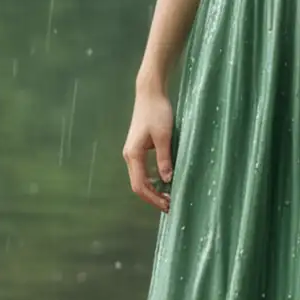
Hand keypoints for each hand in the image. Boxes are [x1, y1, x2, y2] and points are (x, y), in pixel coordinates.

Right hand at [123, 84, 175, 211]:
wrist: (150, 93)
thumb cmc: (157, 112)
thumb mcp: (164, 136)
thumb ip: (165, 158)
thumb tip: (167, 180)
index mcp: (133, 154)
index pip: (140, 185)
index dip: (153, 198)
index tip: (167, 205)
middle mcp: (129, 156)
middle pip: (138, 185)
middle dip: (153, 197)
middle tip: (170, 205)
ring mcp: (132, 152)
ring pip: (140, 178)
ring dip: (153, 189)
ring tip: (168, 197)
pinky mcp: (138, 148)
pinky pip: (143, 170)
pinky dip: (152, 179)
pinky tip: (164, 181)